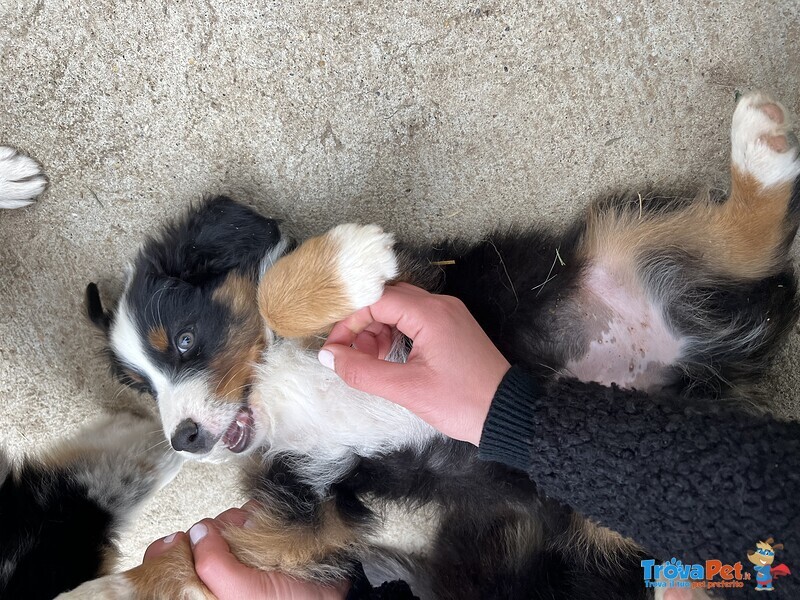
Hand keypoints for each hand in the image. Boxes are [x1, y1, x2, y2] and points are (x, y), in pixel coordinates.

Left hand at [144, 507, 347, 599]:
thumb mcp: (242, 592)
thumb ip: (213, 564)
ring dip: (241, 524)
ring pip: (226, 521)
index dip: (173, 547)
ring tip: (261, 544)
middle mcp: (221, 570)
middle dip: (214, 535)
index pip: (173, 557)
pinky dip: (259, 514)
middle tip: (236, 551)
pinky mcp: (263, 534)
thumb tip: (197, 532)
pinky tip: (271, 530)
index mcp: (207, 589)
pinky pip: (252, 512)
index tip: (180, 543)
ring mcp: (243, 551)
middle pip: (201, 535)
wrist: (335, 595)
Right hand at [319, 283, 510, 445]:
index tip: (335, 348)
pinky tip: (388, 357)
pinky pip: (415, 319)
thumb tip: (330, 356)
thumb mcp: (407, 389)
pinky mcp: (453, 328)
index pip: (376, 300)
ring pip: (400, 308)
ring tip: (369, 359)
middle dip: (362, 324)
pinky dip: (396, 333)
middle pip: (387, 299)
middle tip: (350, 354)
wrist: (507, 414)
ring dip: (378, 329)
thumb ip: (363, 371)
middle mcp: (441, 305)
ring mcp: (449, 315)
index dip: (349, 321)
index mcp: (431, 314)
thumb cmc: (461, 402)